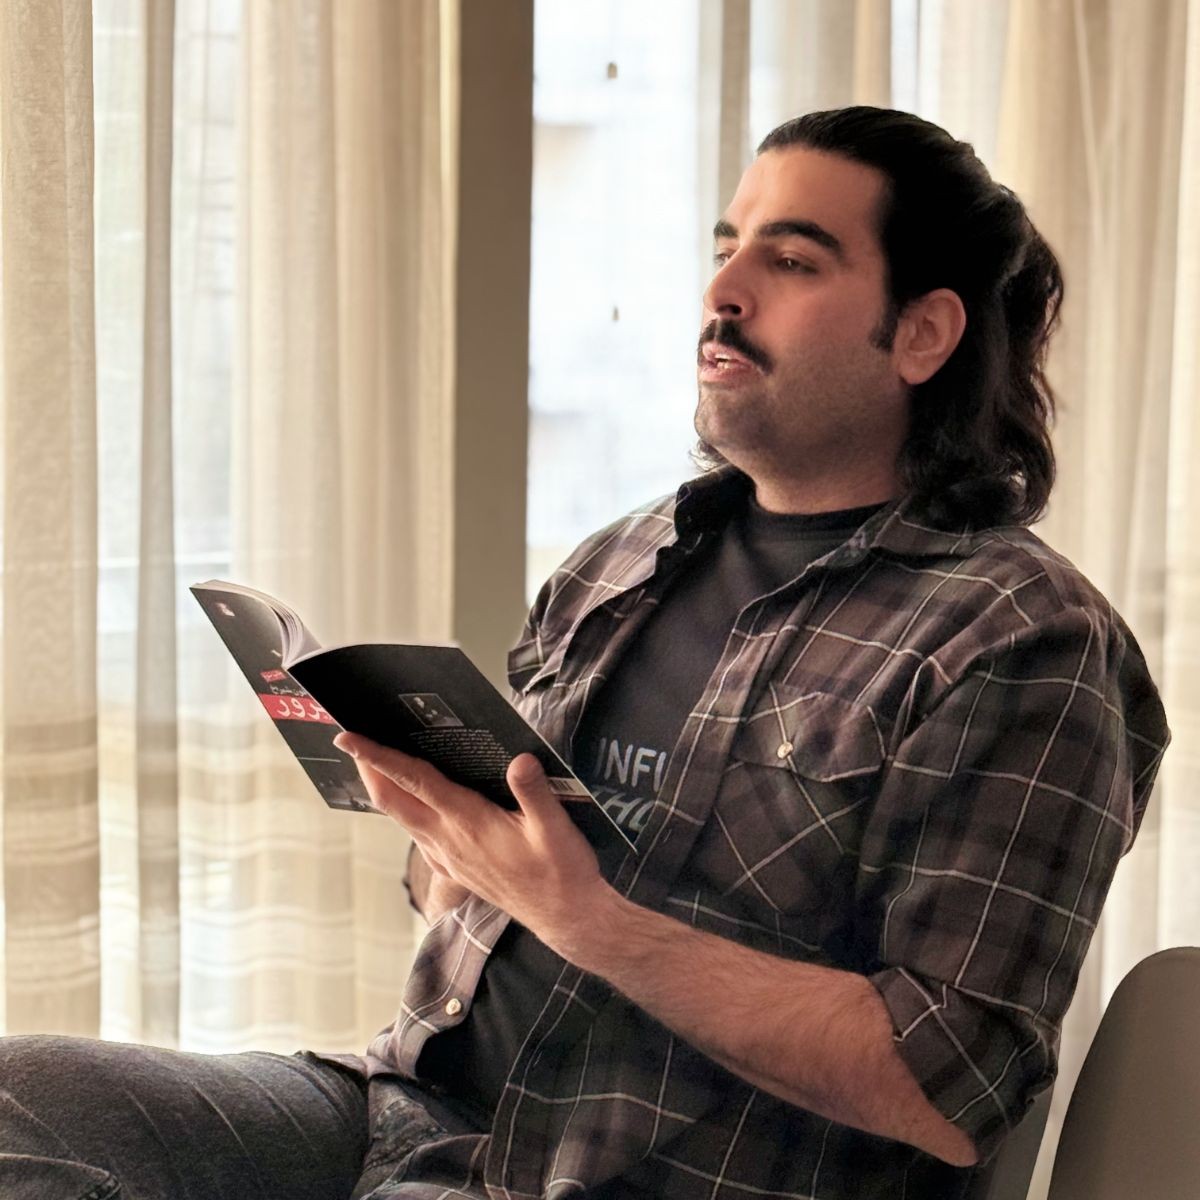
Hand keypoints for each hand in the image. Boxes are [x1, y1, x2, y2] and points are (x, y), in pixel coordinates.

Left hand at [333, 733, 608, 949]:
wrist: (564, 917)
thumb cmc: (561, 871)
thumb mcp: (556, 827)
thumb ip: (534, 791)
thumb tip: (519, 759)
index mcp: (467, 822)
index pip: (413, 781)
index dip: (377, 757)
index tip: (348, 738)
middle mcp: (448, 841)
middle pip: (393, 801)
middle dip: (369, 769)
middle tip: (353, 741)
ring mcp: (448, 858)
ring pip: (403, 820)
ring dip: (386, 791)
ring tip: (378, 766)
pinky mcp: (455, 870)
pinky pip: (419, 837)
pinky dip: (406, 815)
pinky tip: (415, 808)